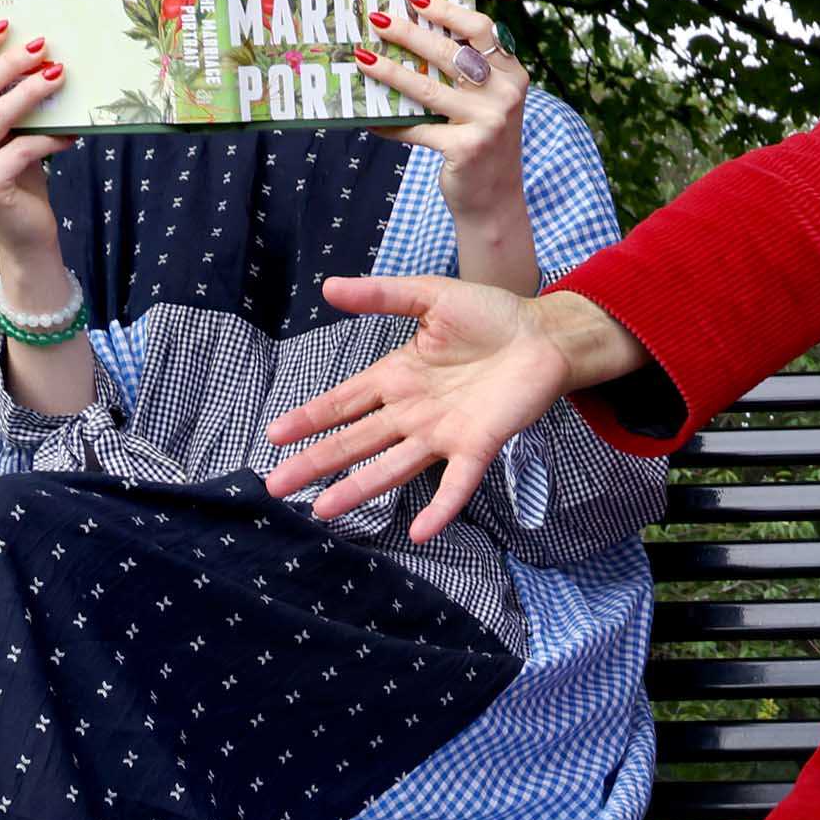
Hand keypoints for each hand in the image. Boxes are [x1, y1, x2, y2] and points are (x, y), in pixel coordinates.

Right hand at [0, 20, 70, 272]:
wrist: (24, 234)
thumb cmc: (19, 174)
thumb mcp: (8, 133)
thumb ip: (4, 101)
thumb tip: (35, 52)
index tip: (5, 24)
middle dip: (11, 63)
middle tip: (42, 45)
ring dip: (32, 93)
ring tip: (60, 75)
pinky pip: (21, 150)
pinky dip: (50, 138)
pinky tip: (73, 133)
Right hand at [264, 274, 569, 541]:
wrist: (545, 334)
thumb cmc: (491, 315)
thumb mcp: (430, 296)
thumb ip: (382, 295)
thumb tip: (328, 288)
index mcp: (397, 376)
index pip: (343, 402)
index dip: (309, 418)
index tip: (274, 435)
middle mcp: (413, 411)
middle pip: (355, 441)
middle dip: (316, 462)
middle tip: (276, 486)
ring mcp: (443, 432)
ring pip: (391, 467)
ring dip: (358, 489)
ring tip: (323, 510)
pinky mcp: (478, 445)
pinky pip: (456, 483)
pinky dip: (440, 509)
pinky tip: (420, 531)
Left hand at [364, 0, 537, 293]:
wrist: (495, 199)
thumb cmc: (483, 141)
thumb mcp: (487, 102)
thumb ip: (468, 72)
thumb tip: (414, 34)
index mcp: (512, 75)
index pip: (482, 29)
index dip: (449, 10)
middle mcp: (505, 95)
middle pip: (450, 53)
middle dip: (410, 34)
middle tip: (378, 21)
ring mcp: (487, 122)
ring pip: (429, 88)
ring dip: (390, 71)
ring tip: (363, 57)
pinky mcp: (466, 149)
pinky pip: (417, 129)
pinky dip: (390, 124)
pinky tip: (368, 118)